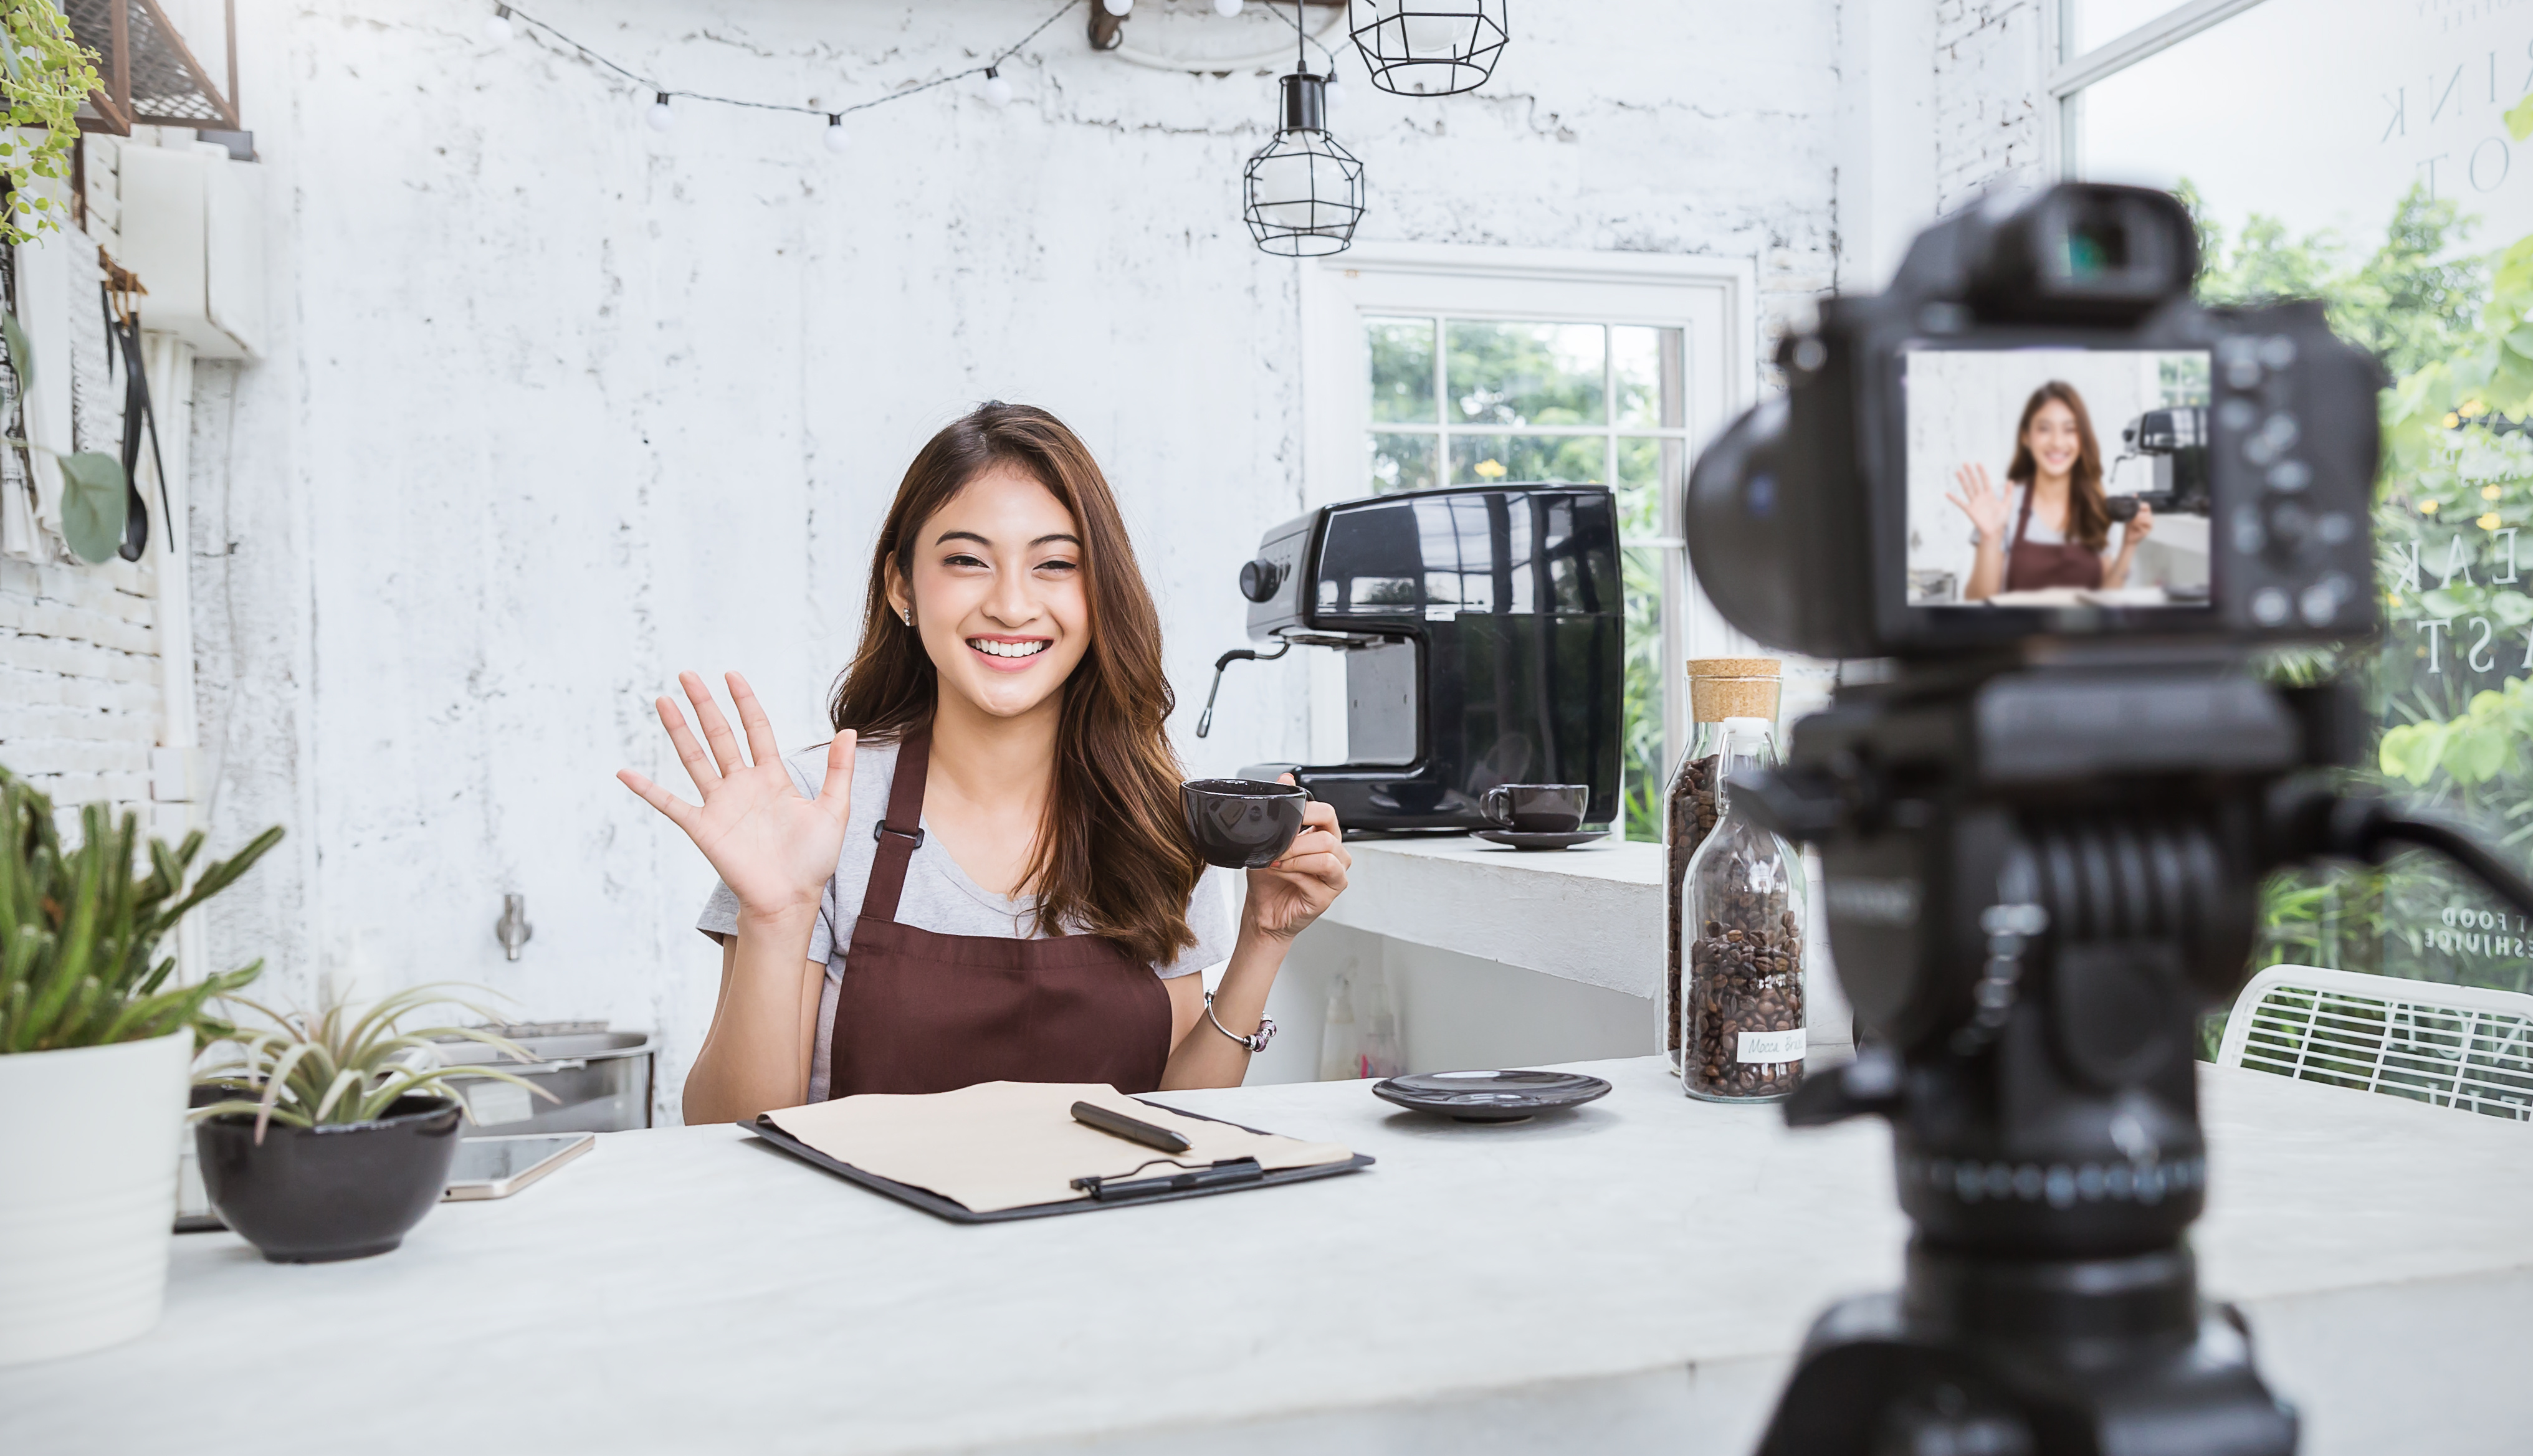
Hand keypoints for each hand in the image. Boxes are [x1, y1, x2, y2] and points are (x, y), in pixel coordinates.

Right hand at [617, 671, 855, 921]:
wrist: (791, 898)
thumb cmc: (814, 859)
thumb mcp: (834, 809)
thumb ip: (839, 770)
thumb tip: (850, 730)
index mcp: (772, 778)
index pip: (756, 729)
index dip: (744, 702)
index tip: (731, 675)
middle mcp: (743, 785)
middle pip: (720, 735)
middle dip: (704, 705)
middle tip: (687, 674)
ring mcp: (720, 804)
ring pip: (694, 758)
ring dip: (678, 730)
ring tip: (663, 701)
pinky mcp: (703, 827)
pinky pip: (669, 804)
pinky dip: (646, 789)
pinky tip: (625, 772)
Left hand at [1242, 777, 1349, 941]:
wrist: (1261, 910)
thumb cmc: (1268, 879)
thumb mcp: (1270, 839)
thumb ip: (1282, 810)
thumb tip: (1287, 778)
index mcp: (1324, 837)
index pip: (1328, 814)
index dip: (1309, 811)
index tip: (1288, 815)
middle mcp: (1334, 856)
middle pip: (1329, 835)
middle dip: (1297, 840)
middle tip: (1276, 846)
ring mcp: (1334, 877)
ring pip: (1328, 856)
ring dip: (1297, 855)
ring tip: (1276, 860)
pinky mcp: (1327, 896)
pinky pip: (1318, 877)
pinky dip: (1294, 871)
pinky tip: (1279, 871)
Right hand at [1946, 463, 2009, 542]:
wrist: (1994, 531)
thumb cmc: (2001, 519)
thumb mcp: (2007, 504)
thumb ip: (2008, 493)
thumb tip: (2010, 480)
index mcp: (1989, 495)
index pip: (1985, 480)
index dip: (1982, 472)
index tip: (1978, 464)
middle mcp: (1981, 497)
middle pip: (1974, 482)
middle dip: (1970, 473)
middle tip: (1965, 463)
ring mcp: (1974, 503)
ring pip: (1967, 489)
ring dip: (1962, 480)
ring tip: (1958, 472)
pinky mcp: (1969, 510)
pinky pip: (1960, 503)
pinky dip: (1953, 498)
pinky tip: (1947, 494)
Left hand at [2121, 500, 2154, 548]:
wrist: (2128, 538)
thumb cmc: (2129, 527)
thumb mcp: (2128, 514)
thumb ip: (2131, 505)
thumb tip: (2134, 495)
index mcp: (2144, 512)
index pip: (2146, 505)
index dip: (2141, 505)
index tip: (2135, 508)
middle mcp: (2148, 517)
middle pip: (2147, 511)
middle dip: (2138, 513)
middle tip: (2131, 517)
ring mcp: (2150, 523)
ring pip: (2147, 517)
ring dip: (2138, 519)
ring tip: (2132, 522)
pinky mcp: (2150, 529)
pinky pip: (2147, 524)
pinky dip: (2139, 525)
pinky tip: (2135, 526)